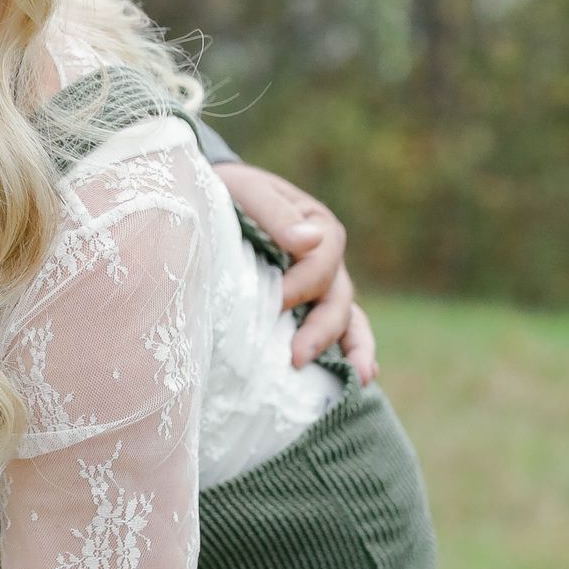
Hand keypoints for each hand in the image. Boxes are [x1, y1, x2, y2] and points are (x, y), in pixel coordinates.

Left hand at [215, 162, 377, 382]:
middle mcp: (327, 259)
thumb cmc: (227, 194)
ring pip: (348, 319)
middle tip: (297, 358)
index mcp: (318, 227)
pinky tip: (357, 378)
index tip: (273, 302)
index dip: (300, 285)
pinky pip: (339, 331)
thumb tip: (308, 241)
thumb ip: (276, 213)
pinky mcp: (308, 307)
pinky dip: (351, 352)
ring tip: (358, 379)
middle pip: (338, 297)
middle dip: (322, 330)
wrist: (209, 204)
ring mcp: (321, 286)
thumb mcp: (246, 190)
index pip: (321, 263)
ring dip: (355, 349)